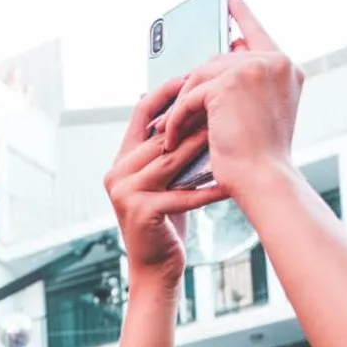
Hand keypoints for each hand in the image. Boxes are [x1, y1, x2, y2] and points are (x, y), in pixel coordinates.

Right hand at [107, 81, 228, 282]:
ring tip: (229, 134)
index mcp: (121, 161)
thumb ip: (168, 152)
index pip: (140, 113)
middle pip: (161, 136)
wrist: (154, 268)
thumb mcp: (164, 181)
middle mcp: (117, 173)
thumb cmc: (165, 222)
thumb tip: (195, 114)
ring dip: (202, 147)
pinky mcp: (141, 212)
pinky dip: (208, 188)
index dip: (166, 92)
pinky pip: (182, 194)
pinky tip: (229, 181)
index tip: (193, 77)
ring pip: (171, 160)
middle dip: (194, 120)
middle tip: (224, 103)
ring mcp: (126, 193)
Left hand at [159, 0, 303, 202]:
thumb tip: (208, 71)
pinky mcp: (228, 83)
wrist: (264, 180)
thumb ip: (243, 88)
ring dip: (181, 105)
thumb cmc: (260, 159)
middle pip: (218, 60)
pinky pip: (189, 95)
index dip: (241, 13)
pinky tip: (170, 137)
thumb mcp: (256, 116)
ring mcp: (252, 68)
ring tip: (168, 129)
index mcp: (285, 67)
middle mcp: (273, 61)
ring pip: (201, 76)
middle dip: (195, 87)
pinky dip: (177, 118)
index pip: (257, 32)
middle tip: (175, 109)